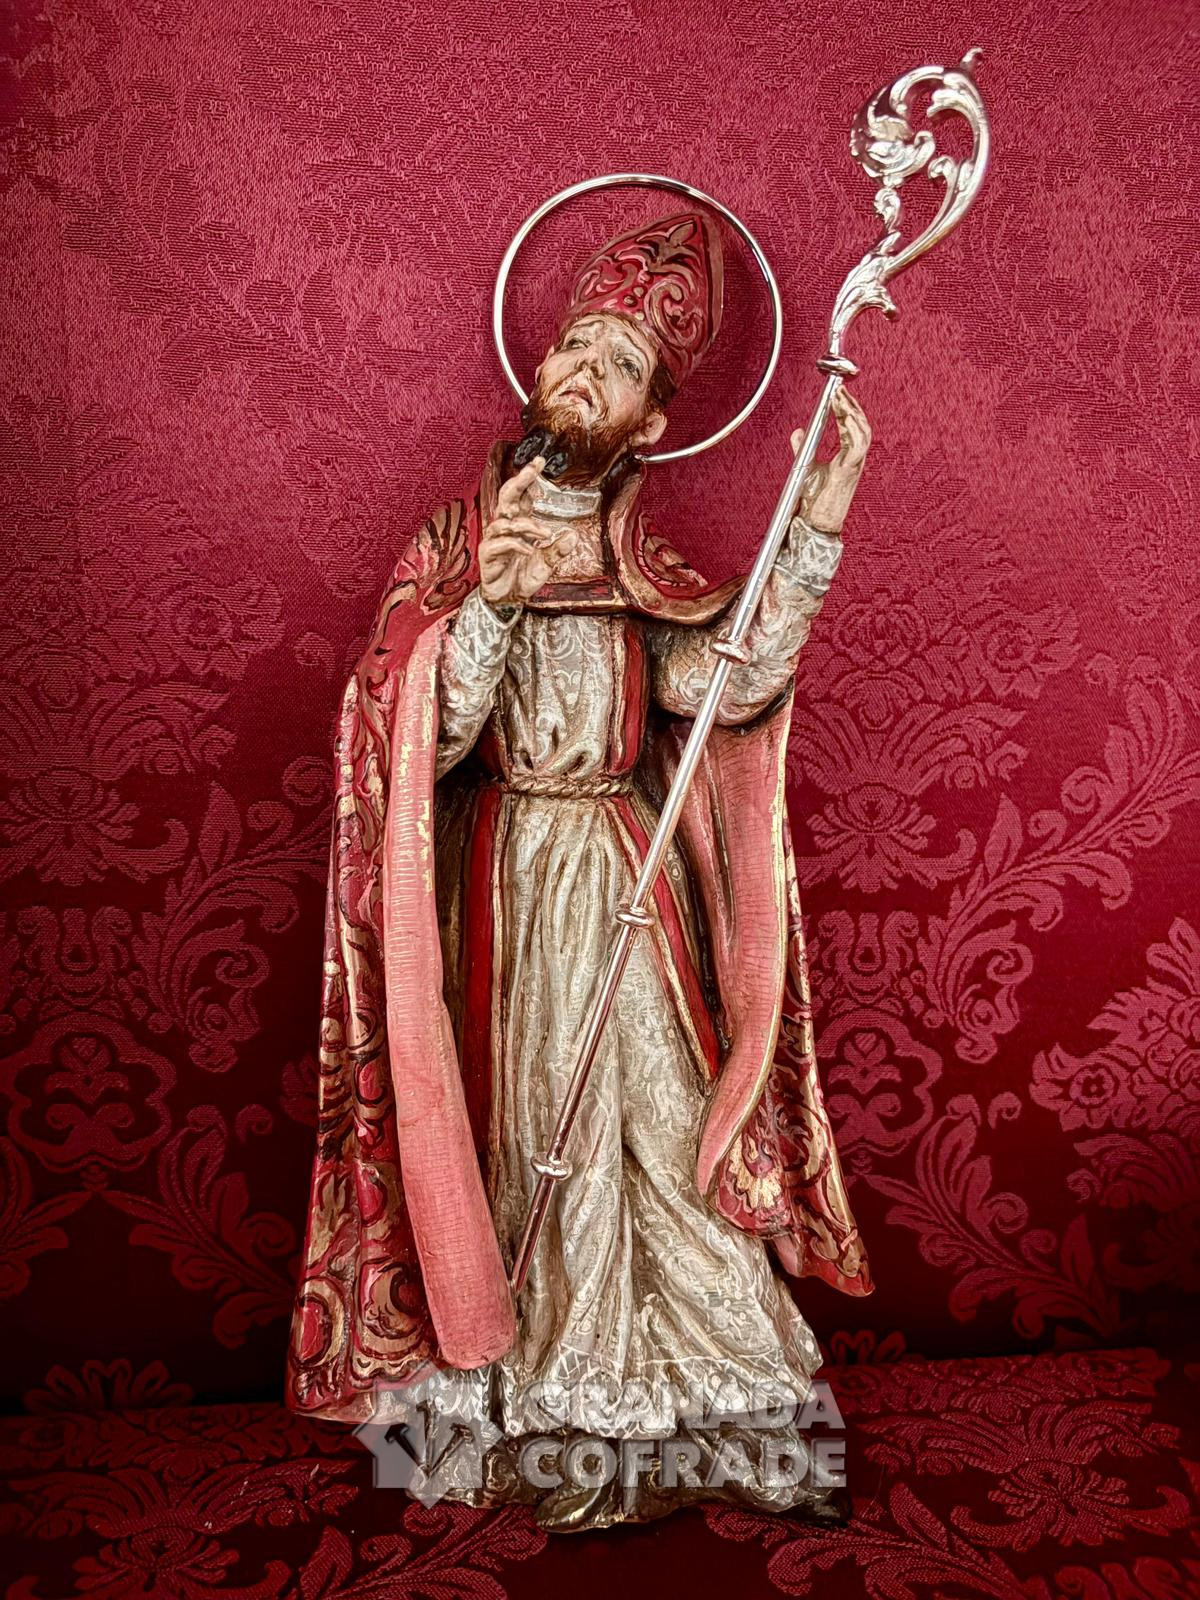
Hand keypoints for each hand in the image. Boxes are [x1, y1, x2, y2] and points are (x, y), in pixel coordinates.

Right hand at [478, 456, 579, 606]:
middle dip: (520, 480)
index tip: (540, 461)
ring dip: (528, 525)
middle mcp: (504, 527)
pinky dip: (518, 545)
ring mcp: (494, 540)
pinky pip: (501, 544)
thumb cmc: (523, 577)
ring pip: (506, 522)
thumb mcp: (547, 564)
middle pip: (507, 496)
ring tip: (545, 534)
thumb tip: (572, 535)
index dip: (528, 477)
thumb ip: (558, 550)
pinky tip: (531, 551)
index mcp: (517, 524)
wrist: (508, 600)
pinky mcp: (488, 555)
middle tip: (534, 467)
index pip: (521, 495)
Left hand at [790, 386, 870, 535]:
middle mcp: (856, 459)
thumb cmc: (814, 501)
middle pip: (861, 425)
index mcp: (849, 457)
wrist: (816, 524)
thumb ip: (802, 447)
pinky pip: (858, 445)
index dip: (848, 409)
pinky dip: (852, 428)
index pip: (853, 427)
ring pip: (862, 432)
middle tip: (839, 391)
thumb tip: (798, 431)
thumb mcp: (807, 467)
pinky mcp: (849, 471)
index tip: (839, 393)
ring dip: (852, 413)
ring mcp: (855, 465)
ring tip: (840, 398)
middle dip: (851, 406)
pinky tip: (844, 416)